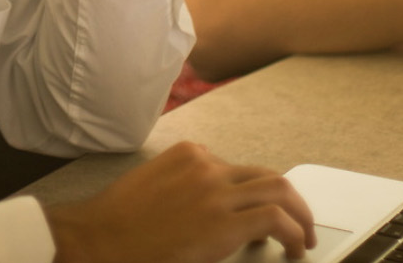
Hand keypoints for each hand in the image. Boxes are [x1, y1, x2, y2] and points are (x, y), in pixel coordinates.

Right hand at [44, 142, 316, 262]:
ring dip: (300, 214)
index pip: (237, 169)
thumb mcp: (152, 185)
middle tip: (299, 222)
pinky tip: (295, 249)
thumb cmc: (116, 222)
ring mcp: (216, 191)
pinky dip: (294, 232)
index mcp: (189, 154)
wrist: (98, 240)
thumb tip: (206, 207)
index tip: (259, 214)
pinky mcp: (223, 222)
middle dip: (289, 200)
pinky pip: (274, 219)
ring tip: (305, 238)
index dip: (253, 195)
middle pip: (265, 175)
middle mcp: (207, 165)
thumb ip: (182, 184)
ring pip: (279, 189)